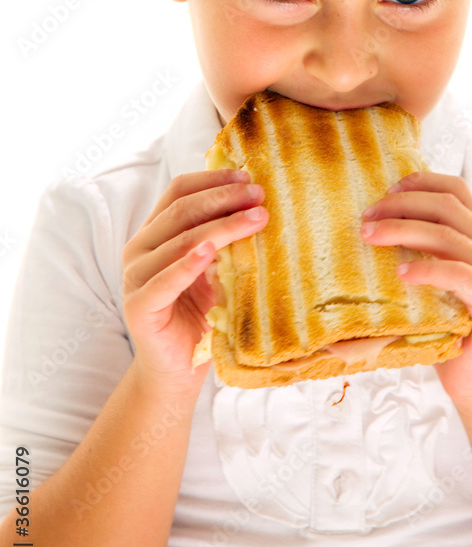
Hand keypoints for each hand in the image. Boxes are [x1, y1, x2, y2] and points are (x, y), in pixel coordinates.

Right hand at [122, 169, 267, 399]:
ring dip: (223, 225)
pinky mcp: (140, 306)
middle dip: (224, 198)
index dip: (213, 180)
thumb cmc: (201, 316)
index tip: (249, 177)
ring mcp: (136, 277)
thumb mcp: (215, 270)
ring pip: (182, 240)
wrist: (177, 369)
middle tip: (260, 195)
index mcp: (154, 233)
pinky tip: (211, 251)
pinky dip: (188, 264)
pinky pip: (166, 280)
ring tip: (257, 219)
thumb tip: (259, 205)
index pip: (179, 191)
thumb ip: (224, 240)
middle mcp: (139, 249)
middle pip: (182, 210)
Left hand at [360, 171, 471, 414]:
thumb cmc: (449, 334)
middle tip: (367, 217)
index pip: (457, 191)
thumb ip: (417, 258)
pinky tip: (400, 273)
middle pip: (448, 207)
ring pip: (450, 236)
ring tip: (370, 236)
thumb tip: (367, 233)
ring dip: (404, 231)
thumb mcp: (431, 288)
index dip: (421, 183)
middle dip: (403, 205)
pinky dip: (427, 269)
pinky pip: (460, 275)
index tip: (385, 191)